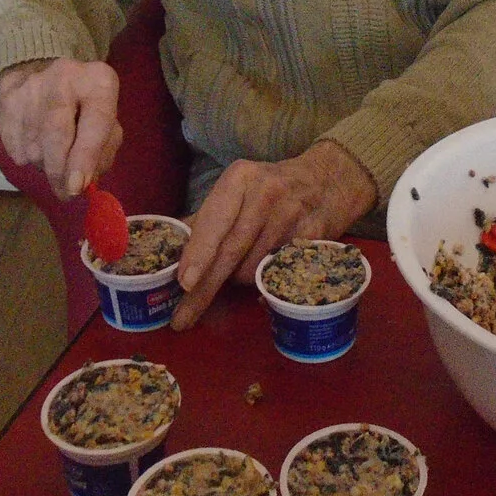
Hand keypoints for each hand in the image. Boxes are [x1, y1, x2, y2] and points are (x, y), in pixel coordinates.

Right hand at [0, 56, 123, 198]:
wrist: (39, 70)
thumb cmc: (83, 100)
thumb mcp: (106, 114)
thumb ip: (104, 147)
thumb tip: (85, 183)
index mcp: (97, 80)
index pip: (95, 120)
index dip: (86, 156)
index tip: (78, 185)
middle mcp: (63, 79)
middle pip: (57, 135)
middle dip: (60, 171)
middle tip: (66, 192)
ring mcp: (29, 91)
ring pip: (35, 148)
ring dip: (46, 165)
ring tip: (56, 156)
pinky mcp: (6, 106)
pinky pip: (16, 149)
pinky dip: (28, 158)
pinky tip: (37, 144)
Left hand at [171, 139, 376, 330]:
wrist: (330, 178)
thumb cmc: (272, 188)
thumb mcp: (238, 191)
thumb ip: (205, 220)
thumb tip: (164, 255)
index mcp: (241, 178)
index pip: (215, 221)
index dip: (199, 253)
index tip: (185, 282)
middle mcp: (267, 191)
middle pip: (231, 250)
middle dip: (205, 288)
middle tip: (183, 317)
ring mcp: (293, 212)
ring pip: (252, 266)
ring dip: (239, 280)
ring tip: (241, 270)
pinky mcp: (314, 233)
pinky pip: (279, 271)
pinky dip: (265, 283)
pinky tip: (263, 278)